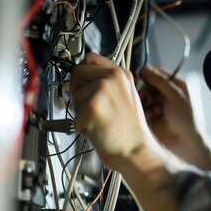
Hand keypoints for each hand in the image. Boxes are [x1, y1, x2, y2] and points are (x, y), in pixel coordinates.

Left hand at [70, 53, 153, 169]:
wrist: (137, 151)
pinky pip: (74, 116)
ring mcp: (102, 90)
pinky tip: (98, 131)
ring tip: (100, 122)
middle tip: (91, 108)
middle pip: (77, 73)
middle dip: (78, 91)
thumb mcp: (124, 98)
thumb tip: (80, 82)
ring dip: (81, 112)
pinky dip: (82, 128)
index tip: (83, 84)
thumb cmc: (130, 132)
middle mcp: (113, 78)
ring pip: (74, 96)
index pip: (90, 59)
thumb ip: (106, 86)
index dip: (82, 73)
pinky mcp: (93, 106)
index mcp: (121, 74)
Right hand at [140, 65, 195, 152]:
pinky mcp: (151, 118)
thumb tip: (145, 68)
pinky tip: (151, 116)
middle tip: (145, 95)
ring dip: (145, 100)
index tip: (140, 74)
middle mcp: (165, 94)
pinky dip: (145, 111)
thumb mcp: (175, 95)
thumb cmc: (186, 118)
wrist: (185, 143)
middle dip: (145, 89)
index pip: (157, 73)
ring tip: (151, 107)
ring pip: (143, 97)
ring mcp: (157, 106)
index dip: (148, 73)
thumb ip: (160, 81)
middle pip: (147, 84)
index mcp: (175, 86)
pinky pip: (142, 109)